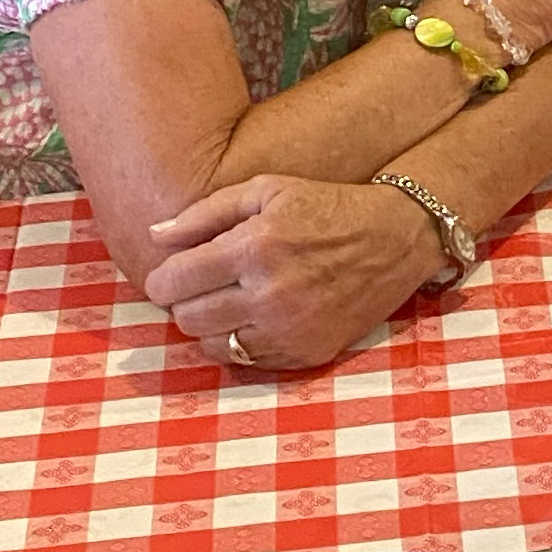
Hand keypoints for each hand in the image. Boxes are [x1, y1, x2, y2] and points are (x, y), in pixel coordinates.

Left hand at [143, 171, 441, 369]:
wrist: (397, 237)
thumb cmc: (325, 207)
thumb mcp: (267, 190)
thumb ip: (205, 213)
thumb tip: (154, 236)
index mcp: (255, 247)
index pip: (173, 282)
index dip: (162, 279)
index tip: (171, 274)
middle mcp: (270, 294)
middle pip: (187, 320)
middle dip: (185, 303)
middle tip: (202, 288)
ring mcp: (291, 329)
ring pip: (212, 347)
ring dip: (212, 326)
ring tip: (230, 303)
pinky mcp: (308, 352)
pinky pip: (249, 361)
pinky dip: (243, 342)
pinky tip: (258, 318)